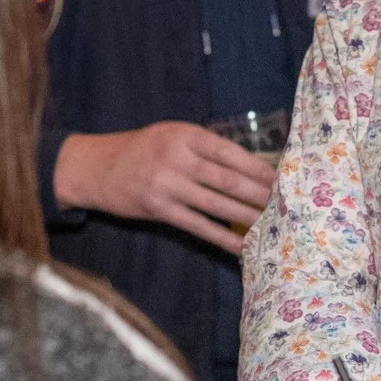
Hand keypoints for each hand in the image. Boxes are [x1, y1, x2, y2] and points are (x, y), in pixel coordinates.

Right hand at [53, 123, 274, 254]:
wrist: (95, 168)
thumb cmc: (141, 150)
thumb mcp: (170, 135)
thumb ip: (203, 147)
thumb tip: (249, 165)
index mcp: (184, 135)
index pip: (229, 152)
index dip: (257, 167)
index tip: (280, 178)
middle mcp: (176, 158)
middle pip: (227, 179)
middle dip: (259, 193)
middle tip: (285, 204)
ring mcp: (166, 185)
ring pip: (216, 204)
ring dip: (247, 216)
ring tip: (271, 225)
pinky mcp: (159, 210)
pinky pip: (198, 226)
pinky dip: (223, 238)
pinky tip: (242, 246)